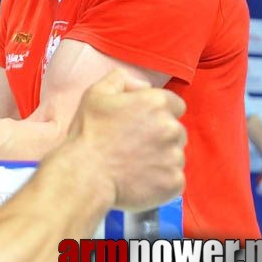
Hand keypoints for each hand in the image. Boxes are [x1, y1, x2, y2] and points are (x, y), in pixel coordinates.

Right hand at [63, 69, 186, 211]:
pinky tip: (139, 179)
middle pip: (177, 130)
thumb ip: (121, 79)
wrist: (85, 174)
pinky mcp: (174, 182)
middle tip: (134, 145)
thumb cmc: (89, 134)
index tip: (142, 123)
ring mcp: (175, 157)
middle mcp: (171, 128)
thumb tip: (143, 85)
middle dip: (161, 136)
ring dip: (161, 158)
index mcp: (155, 103)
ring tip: (134, 164)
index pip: (175, 104)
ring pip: (175, 155)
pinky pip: (174, 179)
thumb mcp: (95, 94)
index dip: (158, 112)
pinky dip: (160, 180)